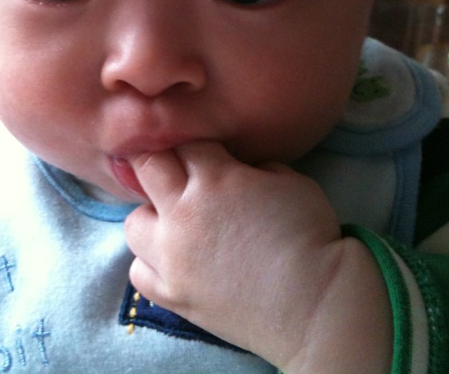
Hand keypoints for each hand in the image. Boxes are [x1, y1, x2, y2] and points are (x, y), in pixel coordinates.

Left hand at [124, 141, 391, 372]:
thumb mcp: (290, 179)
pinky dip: (150, 262)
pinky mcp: (171, 295)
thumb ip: (253, 167)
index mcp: (215, 178)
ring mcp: (171, 258)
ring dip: (152, 215)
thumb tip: (237, 170)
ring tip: (176, 222)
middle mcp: (182, 213)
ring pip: (134, 221)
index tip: (210, 154)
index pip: (185, 143)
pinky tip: (174, 260)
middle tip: (184, 177)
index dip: (198, 146)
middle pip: (147, 168)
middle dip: (163, 164)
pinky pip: (138, 271)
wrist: (315, 306)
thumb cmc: (310, 236)